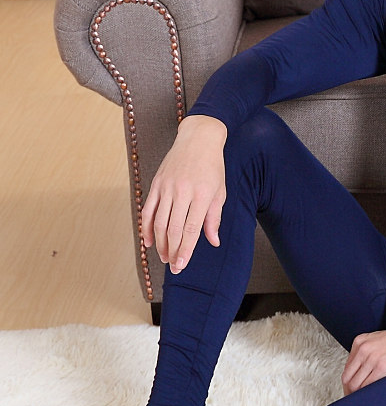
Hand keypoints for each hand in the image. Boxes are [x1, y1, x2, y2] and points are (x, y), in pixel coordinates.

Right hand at [141, 115, 227, 274]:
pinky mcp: (156, 183)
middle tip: (173, 266)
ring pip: (159, 222)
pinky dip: (147, 227)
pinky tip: (149, 241)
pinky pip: (148, 209)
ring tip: (163, 256)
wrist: (198, 139)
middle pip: (173, 229)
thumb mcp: (219, 192)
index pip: (191, 229)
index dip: (185, 250)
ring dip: (160, 243)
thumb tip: (213, 242)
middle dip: (172, 251)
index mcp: (201, 194)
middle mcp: (183, 191)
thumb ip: (214, 218)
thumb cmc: (213, 167)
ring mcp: (167, 187)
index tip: (181, 266)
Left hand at [341, 299, 385, 394]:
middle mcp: (363, 349)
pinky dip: (368, 396)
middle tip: (357, 402)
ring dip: (358, 397)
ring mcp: (372, 358)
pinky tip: (373, 400)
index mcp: (360, 342)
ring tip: (365, 404)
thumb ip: (367, 354)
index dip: (348, 385)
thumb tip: (360, 374)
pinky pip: (368, 387)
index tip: (352, 393)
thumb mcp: (378, 341)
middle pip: (348, 379)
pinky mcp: (383, 368)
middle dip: (350, 393)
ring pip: (356, 385)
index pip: (346, 370)